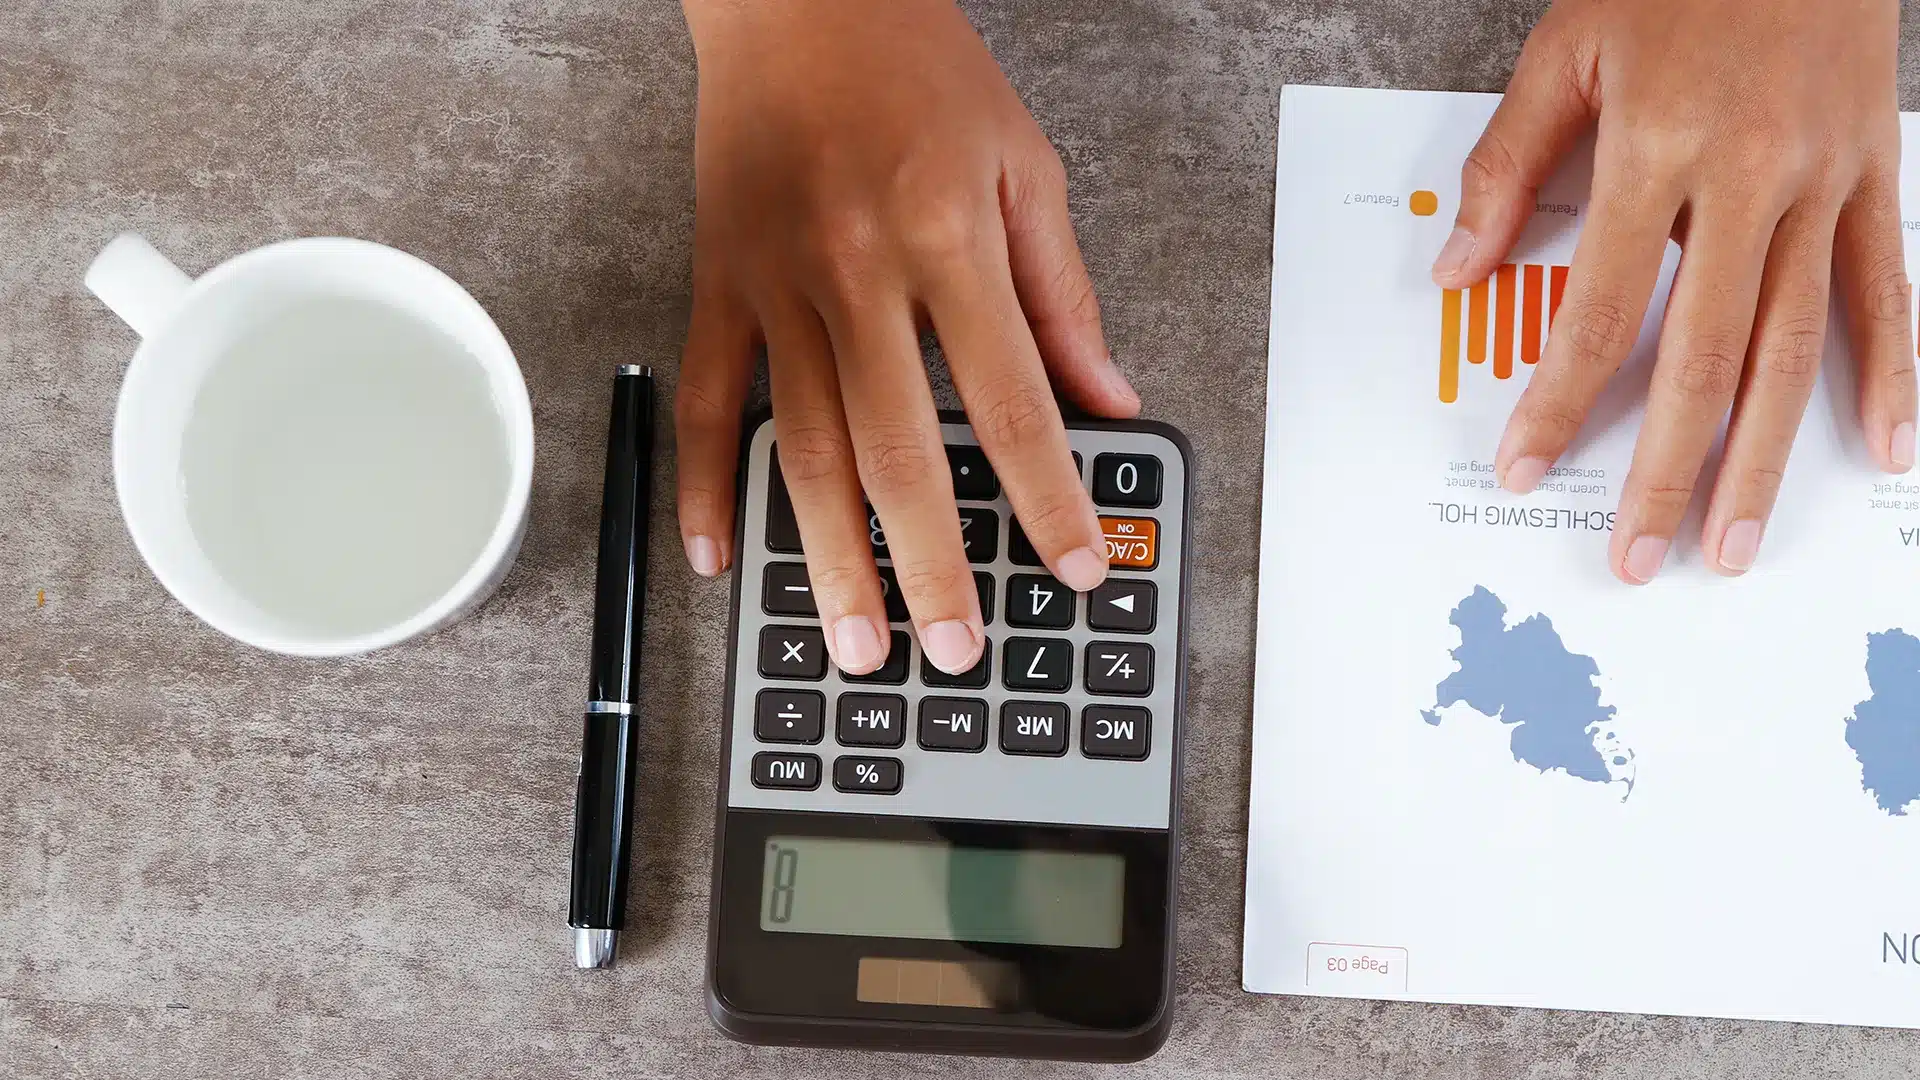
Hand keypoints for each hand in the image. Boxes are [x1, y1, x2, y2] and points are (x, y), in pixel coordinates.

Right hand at [673, 0, 1138, 672]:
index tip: (1071, 569)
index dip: (1047, 499)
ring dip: (829, 557)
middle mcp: (857, 273)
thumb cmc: (922, 74)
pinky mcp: (719, 287)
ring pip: (801, 448)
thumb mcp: (1027, 168)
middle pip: (897, 453)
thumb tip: (1105, 400)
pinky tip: (717, 556)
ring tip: (855, 640)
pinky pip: (705, 403)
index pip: (1011, 406)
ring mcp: (775, 287)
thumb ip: (1063, 297)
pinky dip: (703, 485)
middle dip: (931, 565)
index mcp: (948, 242)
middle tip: (953, 651)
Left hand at [1433, 0, 1913, 583]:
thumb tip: (1460, 269)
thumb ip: (1509, 164)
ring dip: (1766, 459)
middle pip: (1705, 357)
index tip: (1524, 466)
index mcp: (1658, 147)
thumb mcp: (1565, 46)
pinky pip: (1885, 293)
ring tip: (1736, 543)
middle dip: (1664, 470)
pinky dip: (1890, 374)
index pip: (1598, 312)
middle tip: (1636, 556)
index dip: (1559, 402)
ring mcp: (1825, 182)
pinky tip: (1886, 451)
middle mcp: (1750, 177)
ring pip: (1797, 348)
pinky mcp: (1874, 176)